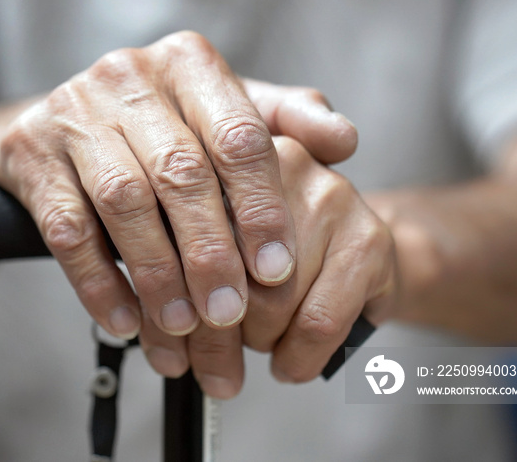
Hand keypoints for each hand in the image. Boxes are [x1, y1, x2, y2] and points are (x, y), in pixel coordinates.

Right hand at [0, 31, 355, 341]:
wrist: (61, 128)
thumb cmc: (161, 129)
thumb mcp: (226, 114)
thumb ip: (285, 124)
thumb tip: (344, 140)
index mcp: (189, 65)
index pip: (239, 137)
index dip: (261, 208)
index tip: (276, 270)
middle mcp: (130, 78)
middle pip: (181, 174)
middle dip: (210, 253)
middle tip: (230, 314)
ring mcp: (73, 112)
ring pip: (124, 201)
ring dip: (157, 274)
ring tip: (182, 327)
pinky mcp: (30, 153)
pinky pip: (67, 227)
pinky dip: (98, 281)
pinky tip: (125, 321)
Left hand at [134, 136, 395, 397]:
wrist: (357, 249)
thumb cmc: (276, 250)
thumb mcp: (219, 246)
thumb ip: (177, 269)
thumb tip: (150, 334)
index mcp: (226, 154)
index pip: (179, 230)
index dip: (168, 295)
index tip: (166, 335)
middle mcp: (279, 162)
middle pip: (223, 267)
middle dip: (211, 332)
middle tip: (212, 357)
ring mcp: (328, 196)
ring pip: (269, 301)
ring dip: (256, 344)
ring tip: (257, 347)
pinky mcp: (366, 238)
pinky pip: (317, 321)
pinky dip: (297, 357)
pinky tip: (289, 362)